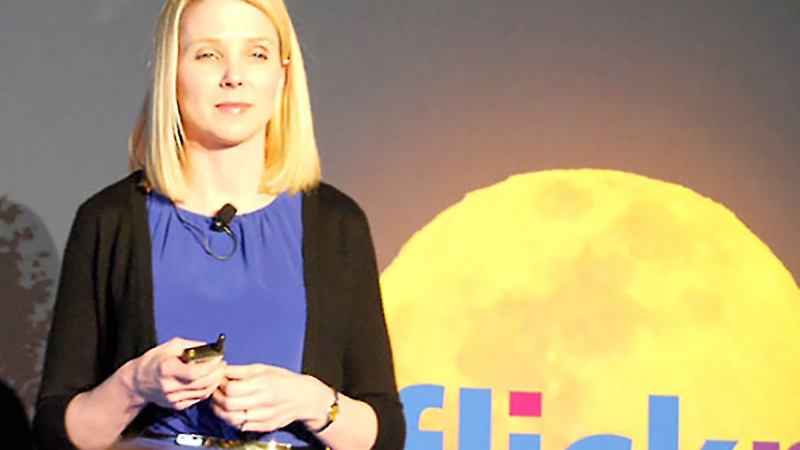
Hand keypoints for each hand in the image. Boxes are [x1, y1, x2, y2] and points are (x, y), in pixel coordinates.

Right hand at [129, 337, 226, 410]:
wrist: (138, 382)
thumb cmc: (155, 360)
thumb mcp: (171, 346)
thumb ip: (192, 346)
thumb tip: (212, 348)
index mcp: (166, 369)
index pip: (193, 372)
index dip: (210, 367)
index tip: (218, 358)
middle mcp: (169, 386)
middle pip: (201, 384)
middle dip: (217, 374)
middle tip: (223, 364)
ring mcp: (172, 399)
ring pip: (203, 393)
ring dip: (215, 382)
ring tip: (219, 372)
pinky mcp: (176, 406)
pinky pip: (198, 399)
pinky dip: (208, 390)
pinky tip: (210, 381)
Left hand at [212, 364, 331, 431]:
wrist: (304, 398)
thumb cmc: (284, 380)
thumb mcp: (264, 369)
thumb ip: (241, 370)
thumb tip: (222, 369)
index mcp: (263, 384)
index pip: (231, 389)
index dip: (220, 385)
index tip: (218, 381)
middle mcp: (263, 402)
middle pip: (228, 405)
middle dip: (216, 399)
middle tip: (215, 392)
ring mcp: (263, 417)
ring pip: (232, 419)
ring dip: (220, 412)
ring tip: (220, 403)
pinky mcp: (264, 427)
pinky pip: (240, 427)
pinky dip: (232, 420)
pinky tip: (232, 412)